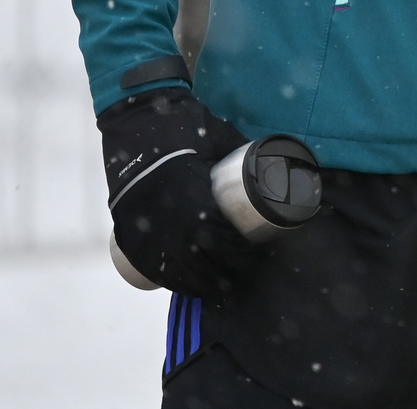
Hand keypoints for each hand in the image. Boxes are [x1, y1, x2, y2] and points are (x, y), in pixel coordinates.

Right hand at [101, 88, 261, 295]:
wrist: (136, 129)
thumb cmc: (185, 132)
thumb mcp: (223, 140)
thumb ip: (248, 156)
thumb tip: (283, 164)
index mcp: (200, 210)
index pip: (231, 245)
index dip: (246, 254)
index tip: (258, 252)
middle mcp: (175, 232)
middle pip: (210, 266)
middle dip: (231, 272)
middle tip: (246, 268)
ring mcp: (151, 240)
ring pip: (184, 276)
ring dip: (206, 285)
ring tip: (224, 284)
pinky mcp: (133, 243)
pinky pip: (157, 273)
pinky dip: (177, 284)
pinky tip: (193, 287)